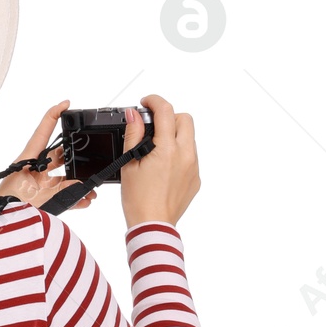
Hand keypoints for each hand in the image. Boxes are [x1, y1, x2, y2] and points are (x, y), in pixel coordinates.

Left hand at [0, 99, 95, 210]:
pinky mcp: (38, 195)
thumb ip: (62, 192)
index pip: (42, 132)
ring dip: (77, 182)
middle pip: (58, 155)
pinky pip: (59, 192)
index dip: (54, 115)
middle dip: (77, 157)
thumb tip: (82, 188)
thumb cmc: (5, 206)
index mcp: (27, 160)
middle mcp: (32, 168)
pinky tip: (84, 200)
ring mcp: (36, 181)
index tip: (66, 103)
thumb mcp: (37, 198)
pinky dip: (72, 196)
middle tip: (90, 158)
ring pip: (62, 176)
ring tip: (90, 190)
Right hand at [121, 94, 199, 227]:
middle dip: (169, 116)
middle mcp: (186, 155)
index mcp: (167, 149)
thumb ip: (133, 135)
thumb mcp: (129, 163)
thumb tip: (133, 115)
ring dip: (174, 135)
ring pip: (189, 138)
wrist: (153, 224)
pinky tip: (162, 167)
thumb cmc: (139, 199)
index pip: (166, 111)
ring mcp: (194, 166)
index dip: (154, 101)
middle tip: (152, 126)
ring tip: (155, 150)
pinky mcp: (196, 178)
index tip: (146, 102)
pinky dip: (178, 153)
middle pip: (185, 119)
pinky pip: (190, 156)